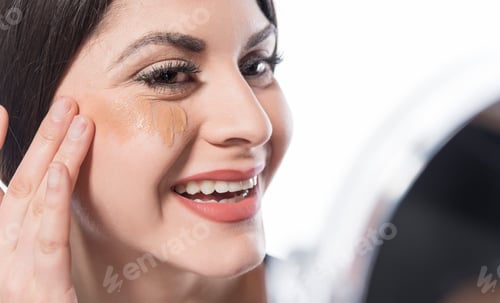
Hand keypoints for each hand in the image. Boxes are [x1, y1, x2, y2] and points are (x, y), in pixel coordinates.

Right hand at [0, 98, 93, 302]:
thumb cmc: (35, 299)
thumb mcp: (32, 267)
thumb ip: (37, 231)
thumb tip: (50, 192)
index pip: (2, 187)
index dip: (0, 148)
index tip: (6, 112)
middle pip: (20, 182)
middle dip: (42, 139)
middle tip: (66, 102)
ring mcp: (8, 271)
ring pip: (30, 200)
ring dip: (53, 155)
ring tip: (75, 117)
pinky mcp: (34, 290)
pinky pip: (42, 241)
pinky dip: (48, 205)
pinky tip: (57, 174)